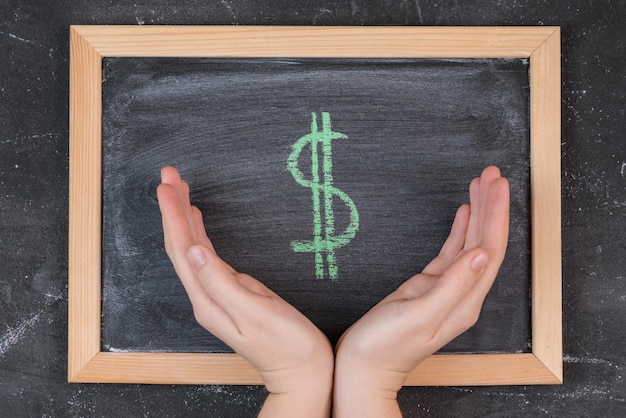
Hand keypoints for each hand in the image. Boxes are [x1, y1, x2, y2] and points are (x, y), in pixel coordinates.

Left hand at [157, 166, 332, 416]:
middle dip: (173, 209)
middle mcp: (205, 297)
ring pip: (191, 248)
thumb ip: (222, 282)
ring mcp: (217, 295)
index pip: (182, 249)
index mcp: (207, 300)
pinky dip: (199, 233)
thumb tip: (195, 250)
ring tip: (179, 189)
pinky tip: (198, 220)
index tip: (169, 185)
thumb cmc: (287, 345)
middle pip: (181, 246)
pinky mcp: (230, 292)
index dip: (174, 215)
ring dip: (183, 218)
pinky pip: (206, 256)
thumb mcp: (257, 312)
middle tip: (170, 175)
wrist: (303, 371)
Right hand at [333, 166, 509, 416]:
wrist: (364, 365)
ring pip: (470, 243)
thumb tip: (481, 253)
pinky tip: (463, 212)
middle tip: (491, 173)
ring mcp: (446, 289)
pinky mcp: (429, 285)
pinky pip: (452, 251)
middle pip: (485, 242)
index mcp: (465, 301)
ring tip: (481, 184)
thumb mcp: (420, 314)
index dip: (495, 215)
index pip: (489, 250)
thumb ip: (453, 285)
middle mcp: (462, 294)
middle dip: (490, 206)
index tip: (495, 185)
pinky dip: (460, 229)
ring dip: (478, 213)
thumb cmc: (386, 346)